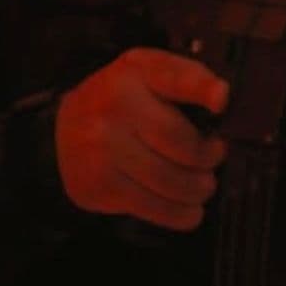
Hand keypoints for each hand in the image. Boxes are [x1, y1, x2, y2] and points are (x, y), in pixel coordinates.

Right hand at [55, 48, 229, 230]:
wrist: (62, 130)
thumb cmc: (121, 100)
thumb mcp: (150, 72)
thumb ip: (189, 78)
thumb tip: (223, 98)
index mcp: (135, 72)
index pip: (173, 77)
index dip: (202, 88)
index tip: (221, 100)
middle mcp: (114, 108)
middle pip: (181, 143)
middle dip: (208, 157)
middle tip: (213, 158)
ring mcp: (102, 149)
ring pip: (170, 181)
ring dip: (198, 189)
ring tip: (202, 186)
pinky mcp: (99, 185)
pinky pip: (153, 207)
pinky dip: (180, 214)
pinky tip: (189, 210)